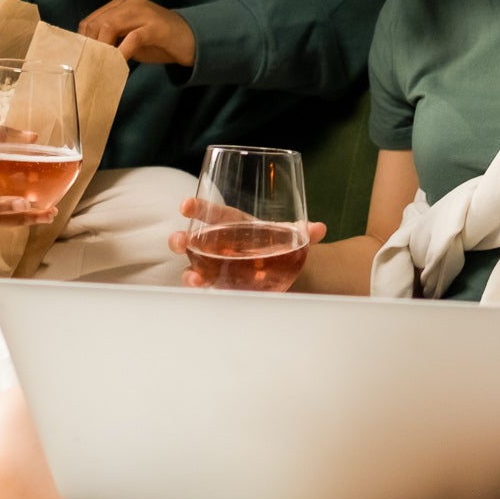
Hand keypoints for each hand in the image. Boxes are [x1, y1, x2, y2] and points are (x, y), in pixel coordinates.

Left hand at [79, 0, 194, 66]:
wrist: (192, 40)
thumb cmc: (158, 42)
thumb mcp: (129, 38)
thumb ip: (111, 40)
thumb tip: (89, 53)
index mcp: (121, 4)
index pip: (91, 19)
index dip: (83, 40)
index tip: (81, 59)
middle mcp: (130, 3)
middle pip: (98, 22)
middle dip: (91, 45)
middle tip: (90, 65)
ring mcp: (144, 12)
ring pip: (111, 26)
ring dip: (103, 48)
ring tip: (102, 65)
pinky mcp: (156, 26)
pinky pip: (133, 38)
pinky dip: (123, 52)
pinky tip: (120, 63)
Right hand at [166, 198, 326, 284]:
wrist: (282, 267)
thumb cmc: (278, 242)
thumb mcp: (290, 235)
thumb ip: (304, 232)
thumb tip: (319, 228)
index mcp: (230, 222)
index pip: (209, 212)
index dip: (196, 207)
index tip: (185, 205)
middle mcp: (216, 243)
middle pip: (191, 240)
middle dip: (180, 240)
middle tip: (180, 241)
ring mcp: (214, 267)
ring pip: (192, 267)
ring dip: (189, 273)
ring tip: (193, 279)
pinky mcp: (219, 285)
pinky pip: (207, 288)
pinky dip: (204, 291)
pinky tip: (206, 293)